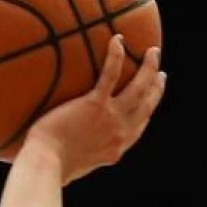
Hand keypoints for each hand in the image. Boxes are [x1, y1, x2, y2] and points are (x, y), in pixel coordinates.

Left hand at [18, 36, 165, 185]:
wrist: (45, 164)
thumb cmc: (49, 168)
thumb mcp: (73, 167)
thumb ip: (79, 154)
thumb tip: (67, 149)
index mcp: (115, 149)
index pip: (139, 126)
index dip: (148, 110)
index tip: (152, 98)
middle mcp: (120, 133)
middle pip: (146, 106)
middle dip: (157, 87)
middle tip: (160, 73)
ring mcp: (110, 118)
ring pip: (139, 89)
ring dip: (149, 68)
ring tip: (153, 52)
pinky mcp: (95, 105)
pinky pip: (110, 75)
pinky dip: (115, 56)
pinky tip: (117, 39)